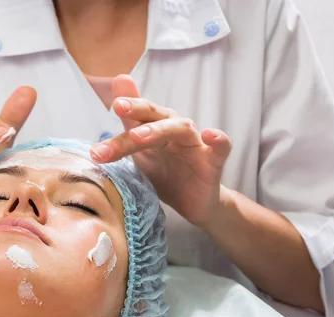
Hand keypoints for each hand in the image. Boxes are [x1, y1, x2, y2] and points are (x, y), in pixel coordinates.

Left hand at [90, 75, 231, 227]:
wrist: (192, 204)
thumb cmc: (165, 173)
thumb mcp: (140, 152)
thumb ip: (128, 125)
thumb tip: (113, 95)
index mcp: (156, 127)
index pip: (139, 115)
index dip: (127, 108)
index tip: (112, 105)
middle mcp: (175, 130)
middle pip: (157, 116)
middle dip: (137, 112)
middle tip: (118, 108)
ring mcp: (195, 145)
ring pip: (181, 129)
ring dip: (160, 130)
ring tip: (139, 136)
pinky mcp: (213, 163)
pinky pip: (221, 148)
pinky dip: (219, 139)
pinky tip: (211, 134)